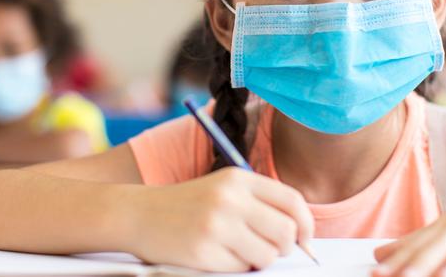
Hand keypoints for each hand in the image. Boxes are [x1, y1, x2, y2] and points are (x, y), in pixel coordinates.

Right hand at [126, 167, 314, 271]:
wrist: (140, 214)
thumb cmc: (189, 204)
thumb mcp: (223, 188)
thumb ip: (260, 202)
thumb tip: (300, 234)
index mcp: (238, 178)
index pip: (292, 201)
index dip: (306, 223)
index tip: (305, 238)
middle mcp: (230, 199)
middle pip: (285, 232)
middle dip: (284, 247)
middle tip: (269, 248)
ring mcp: (216, 226)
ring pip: (267, 255)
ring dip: (259, 259)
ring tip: (238, 250)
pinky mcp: (204, 252)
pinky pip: (241, 269)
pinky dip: (236, 267)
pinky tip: (217, 254)